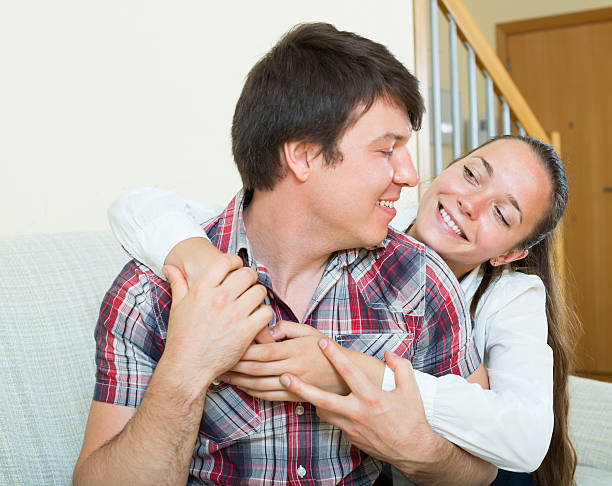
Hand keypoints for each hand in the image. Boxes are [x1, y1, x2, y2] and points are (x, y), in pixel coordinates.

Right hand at [164, 237, 274, 343]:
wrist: (187, 367)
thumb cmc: (181, 338)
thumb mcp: (177, 307)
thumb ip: (178, 283)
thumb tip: (169, 267)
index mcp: (202, 289)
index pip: (225, 261)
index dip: (234, 262)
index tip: (236, 268)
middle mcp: (219, 299)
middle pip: (247, 274)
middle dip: (249, 278)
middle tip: (247, 285)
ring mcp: (234, 314)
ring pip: (259, 291)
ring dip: (258, 295)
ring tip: (252, 302)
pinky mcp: (246, 331)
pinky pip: (266, 312)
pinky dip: (264, 314)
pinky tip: (257, 318)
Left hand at [219, 321, 347, 400]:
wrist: (345, 376)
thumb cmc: (325, 349)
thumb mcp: (309, 331)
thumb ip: (286, 328)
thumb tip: (267, 331)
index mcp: (295, 350)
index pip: (263, 351)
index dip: (244, 350)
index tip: (228, 345)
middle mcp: (293, 368)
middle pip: (257, 369)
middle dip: (235, 366)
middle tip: (217, 362)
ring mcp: (292, 384)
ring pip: (259, 385)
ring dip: (239, 381)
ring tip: (223, 376)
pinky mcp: (292, 396)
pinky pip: (267, 396)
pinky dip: (251, 392)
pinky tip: (240, 386)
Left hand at [279, 338, 441, 469]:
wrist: (413, 451)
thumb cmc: (412, 419)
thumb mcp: (410, 389)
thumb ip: (399, 367)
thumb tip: (388, 354)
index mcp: (372, 397)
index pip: (349, 372)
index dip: (335, 356)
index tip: (322, 343)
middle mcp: (357, 412)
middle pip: (322, 399)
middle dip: (301, 388)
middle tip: (284, 377)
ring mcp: (351, 427)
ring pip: (323, 411)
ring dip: (313, 399)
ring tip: (300, 387)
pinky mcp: (350, 436)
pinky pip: (334, 421)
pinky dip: (329, 412)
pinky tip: (329, 404)